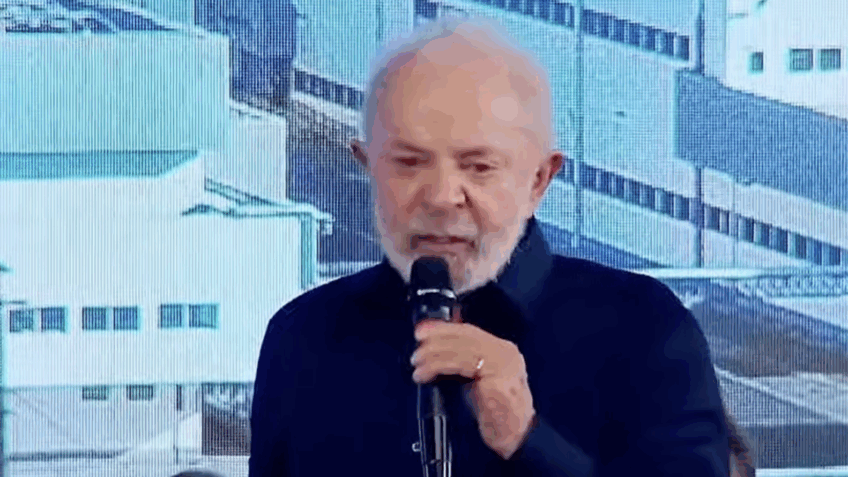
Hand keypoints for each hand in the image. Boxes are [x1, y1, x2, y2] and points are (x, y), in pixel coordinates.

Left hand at [411, 308, 535, 459]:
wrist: (515, 438)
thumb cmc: (496, 414)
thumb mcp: (478, 381)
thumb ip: (465, 363)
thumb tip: (436, 350)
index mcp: (503, 351)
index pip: (470, 331)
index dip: (444, 328)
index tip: (424, 329)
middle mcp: (506, 354)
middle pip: (465, 336)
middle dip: (437, 337)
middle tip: (417, 341)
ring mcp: (503, 365)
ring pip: (460, 350)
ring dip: (433, 354)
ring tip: (417, 363)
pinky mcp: (497, 380)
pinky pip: (460, 365)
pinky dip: (437, 366)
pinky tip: (425, 374)